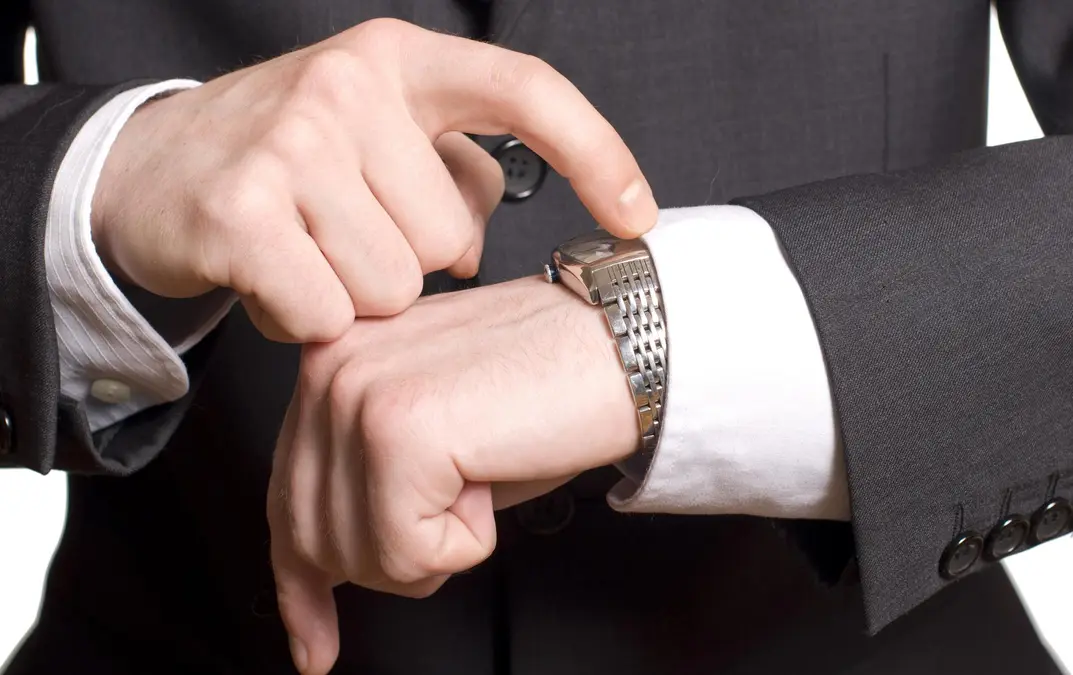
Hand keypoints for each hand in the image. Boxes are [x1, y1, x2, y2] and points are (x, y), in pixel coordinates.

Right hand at [93, 18, 657, 341]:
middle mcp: (347, 85)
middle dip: (406, 260)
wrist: (149, 173)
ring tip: (303, 250)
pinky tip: (271, 278)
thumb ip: (446, 170)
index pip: (523, 92)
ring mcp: (291, 143)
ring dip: (356, 295)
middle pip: (449, 239)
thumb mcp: (374, 135)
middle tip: (341, 230)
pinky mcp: (241, 213)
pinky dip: (305, 319)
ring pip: (395, 288)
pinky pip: (329, 315)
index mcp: (397, 59)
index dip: (595, 152)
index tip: (637, 214)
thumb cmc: (284, 162)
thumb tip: (484, 239)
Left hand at [268, 277, 638, 673]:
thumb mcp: (434, 445)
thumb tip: (317, 579)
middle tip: (463, 513)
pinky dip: (465, 542)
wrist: (625, 348)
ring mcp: (357, 394)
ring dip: (438, 547)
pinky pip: (409, 552)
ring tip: (482, 476)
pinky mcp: (398, 429)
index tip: (312, 643)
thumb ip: (364, 488)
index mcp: (331, 363)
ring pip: (360, 556)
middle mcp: (328, 369)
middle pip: (314, 541)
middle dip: (396, 560)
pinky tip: (490, 479)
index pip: (285, 498)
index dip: (301, 587)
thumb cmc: (548, 389)